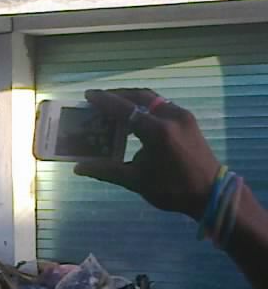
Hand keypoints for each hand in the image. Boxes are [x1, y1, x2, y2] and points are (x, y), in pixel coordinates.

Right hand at [75, 89, 220, 219]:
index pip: (125, 109)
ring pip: (153, 99)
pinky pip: (162, 106)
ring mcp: (182, 116)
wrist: (210, 193)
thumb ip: (107, 170)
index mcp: (157, 132)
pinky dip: (145, 107)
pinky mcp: (188, 120)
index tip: (88, 95)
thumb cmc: (172, 189)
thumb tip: (78, 168)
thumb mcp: (136, 181)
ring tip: (115, 106)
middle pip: (140, 96)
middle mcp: (171, 117)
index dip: (105, 101)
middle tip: (100, 99)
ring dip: (133, 99)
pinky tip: (135, 117)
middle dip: (118, 95)